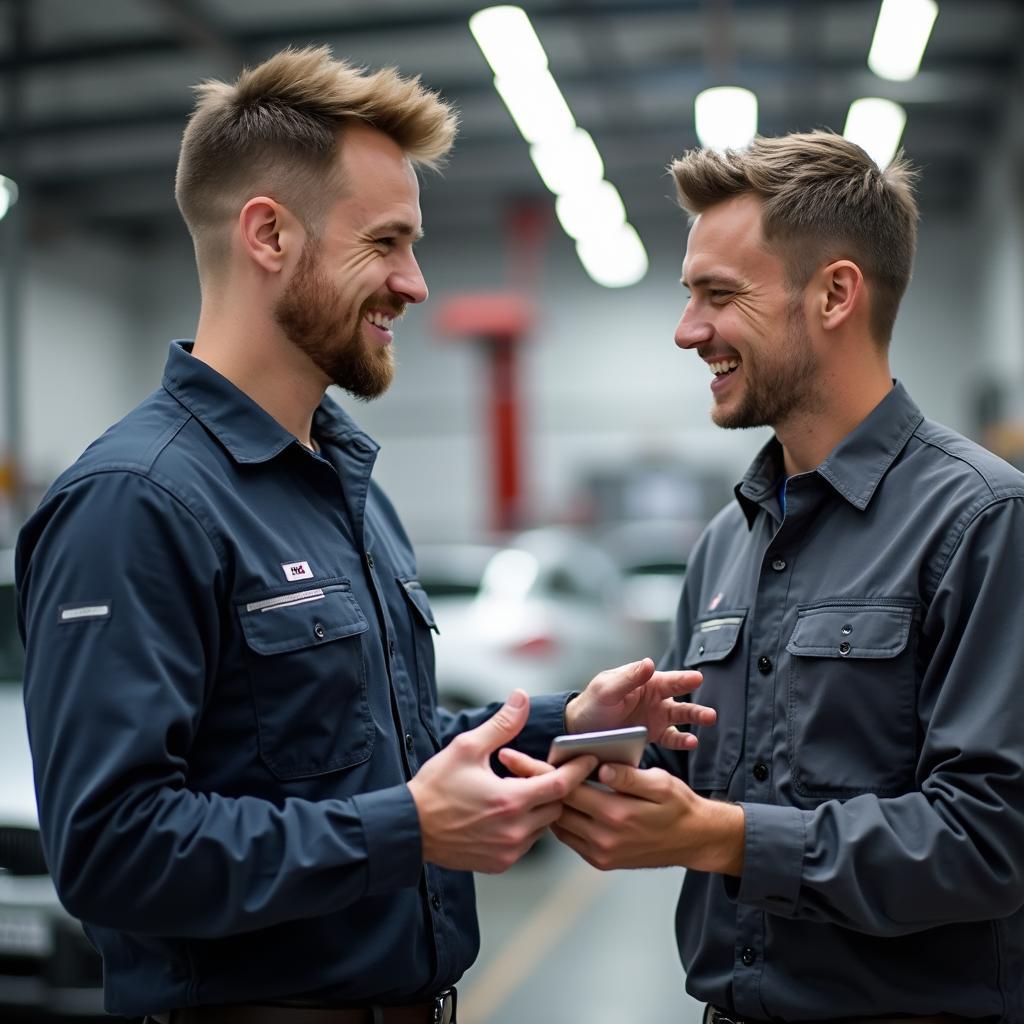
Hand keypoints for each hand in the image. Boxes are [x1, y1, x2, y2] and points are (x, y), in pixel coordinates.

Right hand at [408, 690, 596, 873]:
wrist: (410, 828)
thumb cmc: (436, 786)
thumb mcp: (467, 747)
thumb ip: (502, 724)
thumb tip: (522, 697)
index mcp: (511, 800)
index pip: (561, 785)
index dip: (578, 770)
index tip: (589, 757)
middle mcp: (515, 830)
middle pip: (557, 807)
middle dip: (555, 788)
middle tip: (544, 771)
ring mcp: (508, 851)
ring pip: (543, 827)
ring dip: (540, 808)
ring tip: (523, 790)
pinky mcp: (499, 864)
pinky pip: (526, 843)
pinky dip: (525, 826)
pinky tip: (508, 812)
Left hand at [502, 754, 743, 874]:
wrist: (694, 841)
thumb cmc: (678, 805)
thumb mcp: (660, 782)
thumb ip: (629, 776)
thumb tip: (602, 767)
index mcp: (616, 814)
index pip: (565, 788)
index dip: (536, 771)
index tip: (512, 758)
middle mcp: (604, 838)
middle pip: (555, 807)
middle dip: (529, 786)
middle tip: (508, 766)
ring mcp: (601, 853)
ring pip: (559, 824)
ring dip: (543, 804)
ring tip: (524, 783)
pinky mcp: (602, 861)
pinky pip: (570, 838)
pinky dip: (560, 820)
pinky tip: (554, 803)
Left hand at [564, 658, 714, 749]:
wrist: (581, 730)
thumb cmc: (592, 704)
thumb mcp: (606, 689)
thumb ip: (628, 678)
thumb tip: (649, 663)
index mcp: (644, 682)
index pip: (667, 680)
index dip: (682, 679)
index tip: (697, 678)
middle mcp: (654, 698)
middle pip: (679, 699)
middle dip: (695, 705)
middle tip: (710, 713)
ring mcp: (655, 717)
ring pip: (680, 717)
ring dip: (695, 719)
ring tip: (708, 722)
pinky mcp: (653, 735)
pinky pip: (671, 738)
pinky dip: (682, 740)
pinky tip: (691, 742)